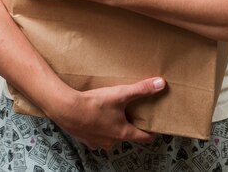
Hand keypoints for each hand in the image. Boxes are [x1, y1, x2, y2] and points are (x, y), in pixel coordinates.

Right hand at [48, 78, 165, 149]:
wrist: (66, 109)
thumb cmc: (94, 104)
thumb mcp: (120, 94)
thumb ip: (141, 89)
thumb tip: (161, 84)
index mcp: (123, 133)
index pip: (144, 137)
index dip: (150, 131)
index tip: (154, 127)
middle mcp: (112, 141)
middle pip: (126, 134)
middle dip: (127, 124)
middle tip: (128, 111)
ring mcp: (97, 142)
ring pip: (109, 135)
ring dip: (111, 125)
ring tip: (108, 111)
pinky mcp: (85, 139)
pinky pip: (95, 134)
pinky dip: (96, 126)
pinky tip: (92, 115)